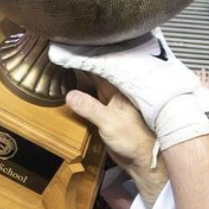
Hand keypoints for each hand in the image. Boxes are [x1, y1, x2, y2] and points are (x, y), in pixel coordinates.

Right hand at [50, 31, 208, 152]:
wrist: (143, 162)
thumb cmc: (137, 141)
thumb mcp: (110, 123)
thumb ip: (90, 108)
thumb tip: (70, 95)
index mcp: (121, 89)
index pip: (102, 66)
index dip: (89, 56)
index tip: (74, 45)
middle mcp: (118, 93)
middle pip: (98, 73)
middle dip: (85, 62)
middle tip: (66, 50)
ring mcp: (112, 104)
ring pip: (94, 86)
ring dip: (82, 78)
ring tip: (66, 64)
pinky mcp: (108, 115)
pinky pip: (92, 100)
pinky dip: (82, 95)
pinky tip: (73, 90)